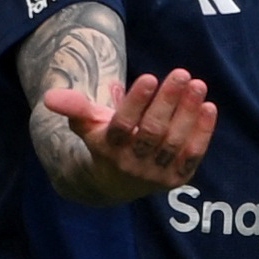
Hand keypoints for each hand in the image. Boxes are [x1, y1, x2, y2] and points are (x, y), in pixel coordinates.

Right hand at [42, 69, 217, 200]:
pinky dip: (202, 132)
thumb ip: (74, 108)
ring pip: (174, 142)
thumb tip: (49, 96)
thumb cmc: (104, 142)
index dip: (136, 102)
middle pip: (152, 132)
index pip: (122, 126)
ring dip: (188, 113)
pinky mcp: (176, 179)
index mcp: (108, 150)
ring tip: (198, 84)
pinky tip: (209, 107)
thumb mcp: (88, 124)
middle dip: (168, 101)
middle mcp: (131, 165)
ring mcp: (155, 174)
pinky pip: (192, 155)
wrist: (115, 184)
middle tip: (181, 73)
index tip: (149, 77)